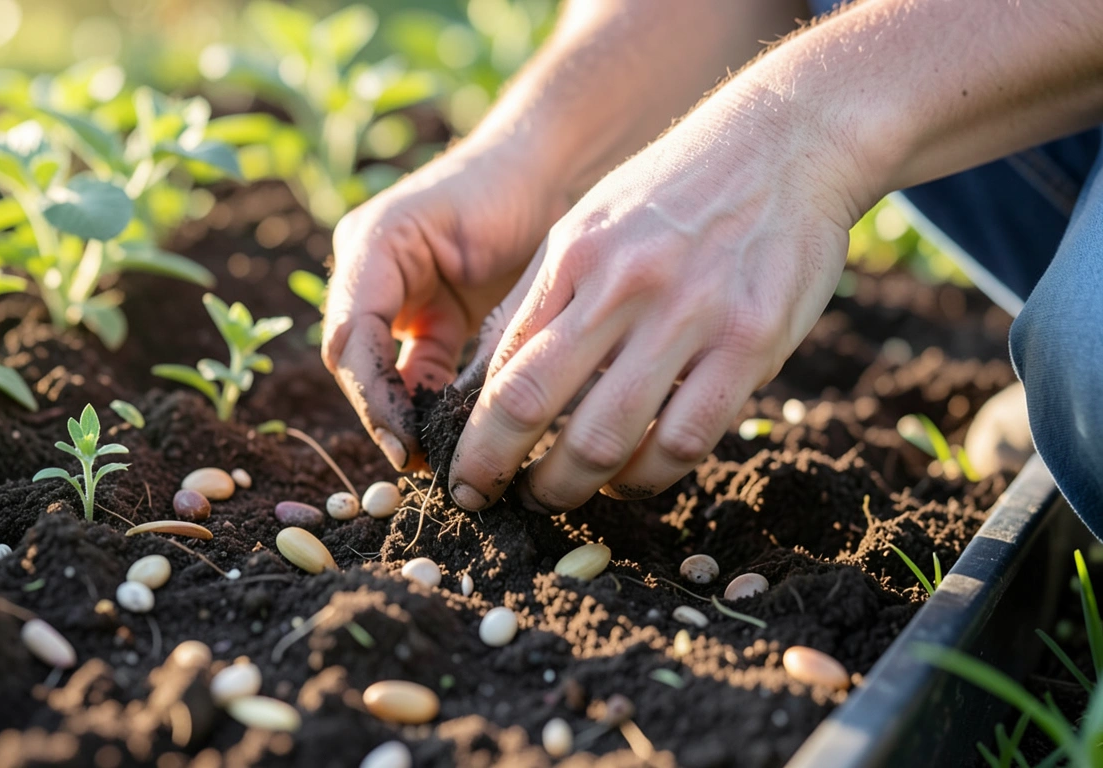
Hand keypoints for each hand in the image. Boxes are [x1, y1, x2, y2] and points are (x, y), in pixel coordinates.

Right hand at [323, 141, 568, 470]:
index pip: (352, 336)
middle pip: (356, 362)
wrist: (544, 168)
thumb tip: (438, 397)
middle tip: (416, 462)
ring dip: (402, 419)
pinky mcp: (429, 319)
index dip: (372, 394)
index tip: (404, 440)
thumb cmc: (510, 189)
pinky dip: (429, 408)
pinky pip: (417, 374)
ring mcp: (395, 298)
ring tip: (435, 461)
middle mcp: (369, 275)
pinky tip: (453, 438)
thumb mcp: (468, 239)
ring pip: (381, 375)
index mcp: (369, 246)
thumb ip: (448, 303)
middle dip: (383, 415)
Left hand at [447, 82, 870, 511]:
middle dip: (497, 467)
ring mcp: (691, 315)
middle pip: (534, 403)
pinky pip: (686, 438)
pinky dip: (649, 477)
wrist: (786, 140)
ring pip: (607, 436)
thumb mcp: (587, 224)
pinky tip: (632, 481)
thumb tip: (480, 379)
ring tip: (558, 495)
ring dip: (571, 485)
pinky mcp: (752, 342)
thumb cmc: (673, 193)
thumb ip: (537, 300)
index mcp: (575, 256)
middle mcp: (624, 286)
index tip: (462, 469)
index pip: (503, 363)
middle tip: (488, 496)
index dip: (472, 431)